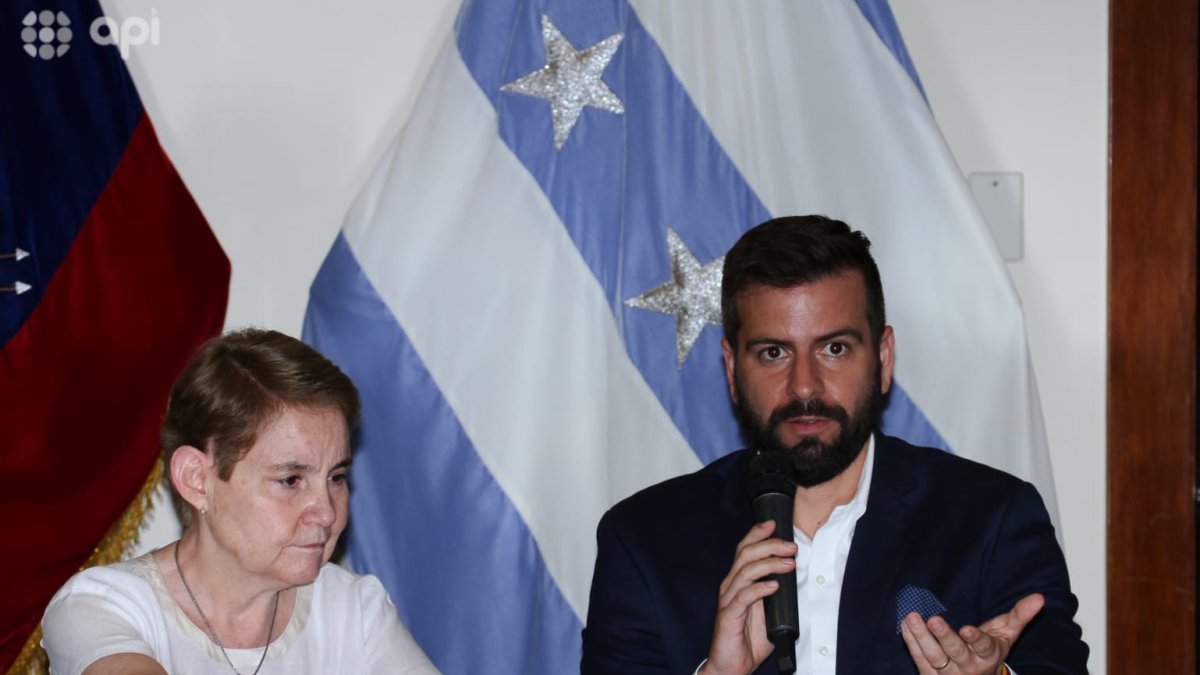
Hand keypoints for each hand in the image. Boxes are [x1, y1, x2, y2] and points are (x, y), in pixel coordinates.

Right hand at [699, 521, 796, 674]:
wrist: (731, 665)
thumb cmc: (749, 638)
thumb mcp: (768, 611)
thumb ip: (778, 595)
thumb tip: (798, 580)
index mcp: (738, 581)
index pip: (744, 549)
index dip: (757, 534)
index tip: (774, 523)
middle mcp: (730, 586)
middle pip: (745, 554)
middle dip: (769, 545)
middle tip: (791, 546)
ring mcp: (728, 600)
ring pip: (745, 571)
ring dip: (768, 564)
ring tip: (788, 564)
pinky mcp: (729, 616)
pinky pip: (744, 597)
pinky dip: (759, 589)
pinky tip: (773, 587)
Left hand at [900, 593, 1043, 674]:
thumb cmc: (991, 650)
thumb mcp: (1007, 634)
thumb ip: (1020, 615)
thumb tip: (1039, 597)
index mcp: (988, 655)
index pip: (983, 647)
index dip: (975, 639)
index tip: (967, 629)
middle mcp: (969, 667)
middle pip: (955, 652)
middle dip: (944, 637)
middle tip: (933, 620)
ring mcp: (949, 674)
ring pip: (934, 657)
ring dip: (921, 638)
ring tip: (912, 618)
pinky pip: (920, 661)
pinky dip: (912, 643)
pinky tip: (906, 627)